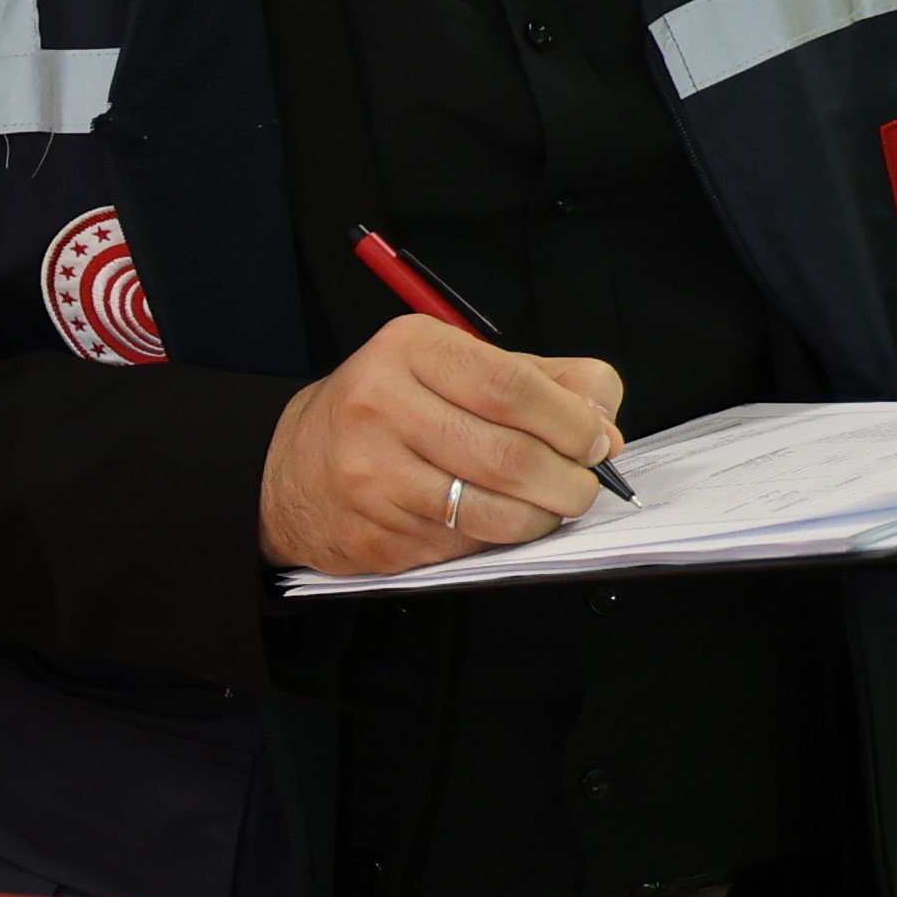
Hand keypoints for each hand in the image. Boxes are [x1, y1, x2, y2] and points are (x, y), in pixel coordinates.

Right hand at [259, 317, 625, 577]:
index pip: (511, 388)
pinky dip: (497, 540)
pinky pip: (461, 546)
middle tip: (584, 485)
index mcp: (408, 351)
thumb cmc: (384, 410)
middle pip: (508, 455)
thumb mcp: (453, 367)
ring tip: (552, 507)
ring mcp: (371, 477)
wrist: (294, 467)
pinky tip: (499, 523)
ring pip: (490, 511)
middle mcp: (381, 408)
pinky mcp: (373, 534)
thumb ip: (539, 379)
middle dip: (568, 480)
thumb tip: (602, 418)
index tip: (596, 441)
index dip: (570, 421)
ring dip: (542, 517)